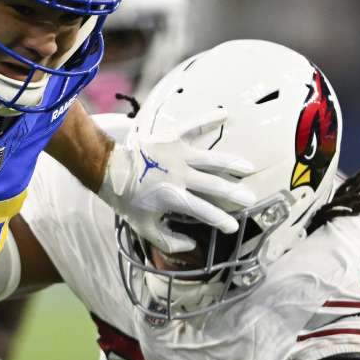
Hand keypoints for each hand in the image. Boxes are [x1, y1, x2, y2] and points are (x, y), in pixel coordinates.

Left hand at [99, 110, 255, 253]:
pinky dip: (208, 120)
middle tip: (250, 199)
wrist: (109, 170)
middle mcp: (180, 175)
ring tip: (248, 167)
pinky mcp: (171, 138)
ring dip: (231, 163)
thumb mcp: (144, 227)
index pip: (205, 212)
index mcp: (174, 198)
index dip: (221, 220)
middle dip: (234, 193)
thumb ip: (167, 241)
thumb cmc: (127, 200)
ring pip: (211, 159)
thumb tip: (191, 245)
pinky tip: (225, 113)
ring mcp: (177, 154)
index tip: (234, 227)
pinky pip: (192, 127)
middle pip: (214, 185)